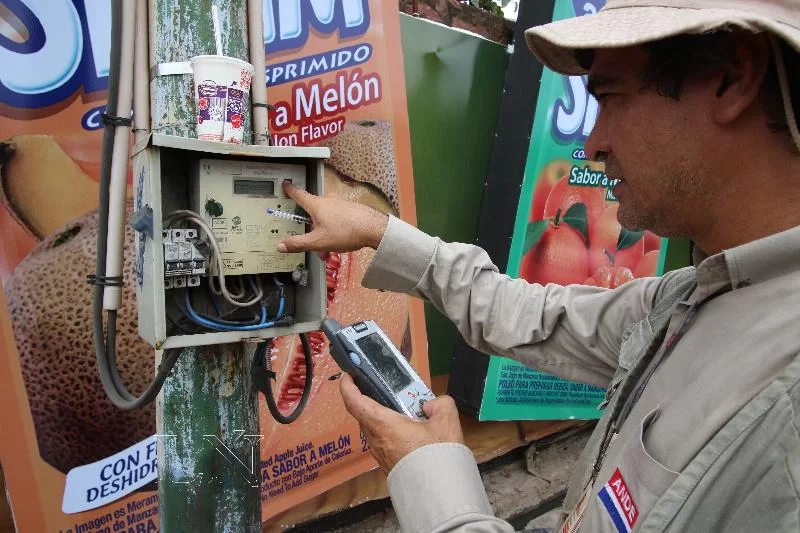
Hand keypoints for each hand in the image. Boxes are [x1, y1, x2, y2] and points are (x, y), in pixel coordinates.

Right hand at [277, 181, 388, 253]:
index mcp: (316, 204)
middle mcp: (328, 200)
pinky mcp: (352, 209)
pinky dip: (337, 232)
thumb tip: (280, 245)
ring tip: (332, 251)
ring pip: (327, 220)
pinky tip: (343, 243)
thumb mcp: (318, 242)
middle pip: (313, 215)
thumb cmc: (345, 232)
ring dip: (326, 236)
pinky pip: (339, 220)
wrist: (375, 229)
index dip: (290, 190)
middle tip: (317, 249)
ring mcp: (341, 204)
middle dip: (313, 232)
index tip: (285, 183)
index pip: (299, 194)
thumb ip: (298, 244)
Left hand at [339, 373, 464, 472]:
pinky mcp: (388, 465)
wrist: (439, 492)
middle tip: (384, 388)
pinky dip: (390, 432)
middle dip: (370, 399)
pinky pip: (383, 442)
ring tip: (403, 410)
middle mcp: (375, 439)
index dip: (347, 386)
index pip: (354, 402)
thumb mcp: (446, 420)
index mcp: (382, 424)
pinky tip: (411, 432)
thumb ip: (439, 404)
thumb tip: (430, 406)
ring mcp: (380, 455)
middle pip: (364, 415)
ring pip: (374, 429)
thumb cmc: (436, 455)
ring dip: (383, 418)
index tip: (348, 375)